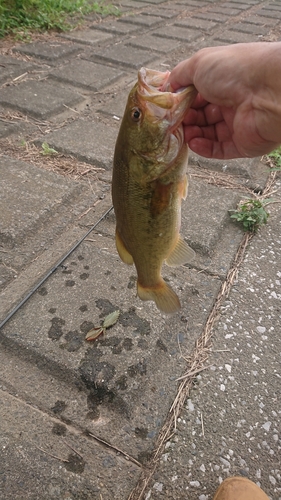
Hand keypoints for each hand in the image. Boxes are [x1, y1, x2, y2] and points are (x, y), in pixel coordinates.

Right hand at [168, 43, 280, 158]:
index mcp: (222, 80)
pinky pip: (218, 150)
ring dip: (191, 134)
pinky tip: (193, 142)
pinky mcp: (241, 144)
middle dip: (184, 119)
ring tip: (182, 132)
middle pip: (200, 115)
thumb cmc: (236, 71)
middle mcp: (230, 101)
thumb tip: (167, 86)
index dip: (181, 100)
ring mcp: (236, 124)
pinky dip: (203, 148)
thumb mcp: (199, 64)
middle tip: (172, 121)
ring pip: (207, 133)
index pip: (196, 94)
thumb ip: (179, 75)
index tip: (168, 106)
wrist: (267, 91)